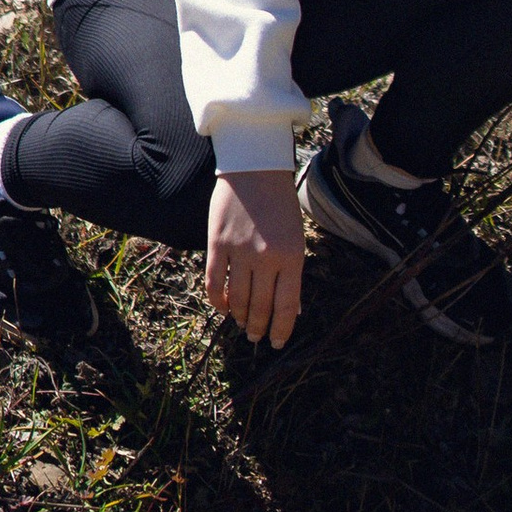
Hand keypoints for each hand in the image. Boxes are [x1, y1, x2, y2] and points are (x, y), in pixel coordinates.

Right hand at [204, 168, 305, 347]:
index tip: (276, 343)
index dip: (281, 330)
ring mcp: (240, 251)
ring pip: (238, 299)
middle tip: (256, 336)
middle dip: (258, 327)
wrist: (255, 168)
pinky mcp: (217, 243)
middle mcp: (266, 257)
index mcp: (291, 256)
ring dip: (240, 316)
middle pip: (260, 307)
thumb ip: (292, 273)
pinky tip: (223, 307)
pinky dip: (218, 300)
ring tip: (242, 323)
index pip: (286, 306)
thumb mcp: (296, 238)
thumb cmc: (280, 205)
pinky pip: (215, 282)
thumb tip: (291, 309)